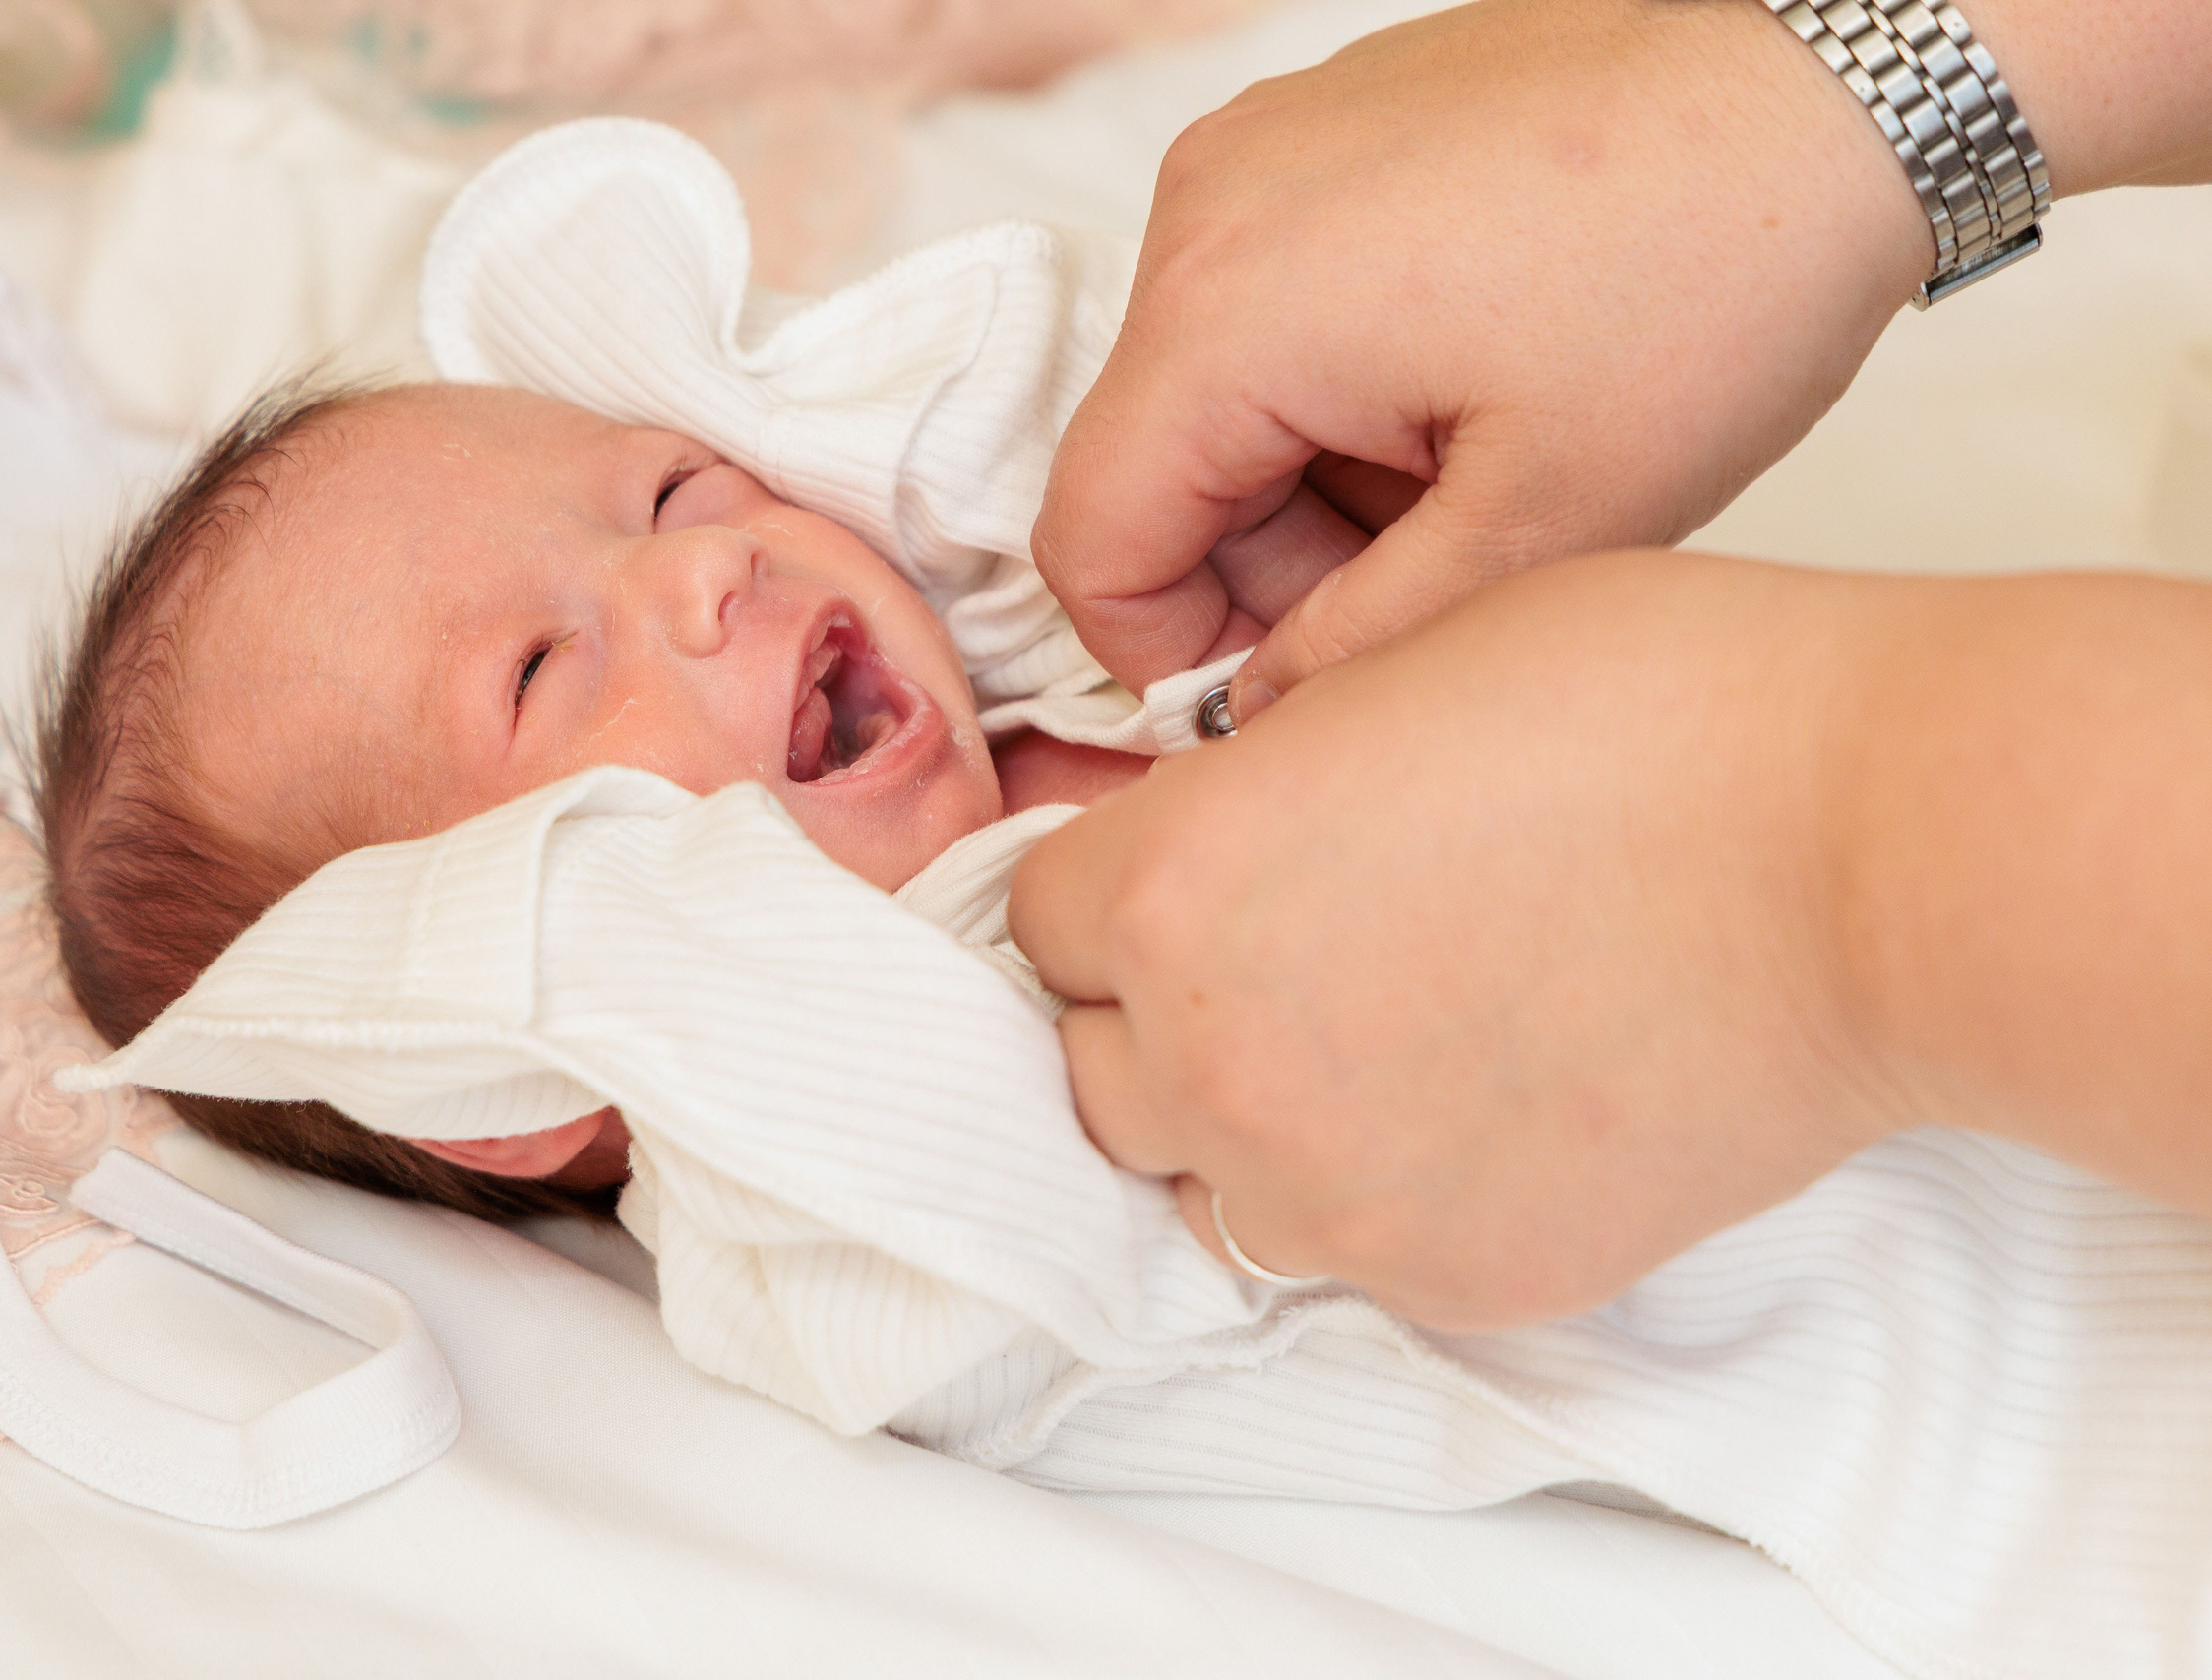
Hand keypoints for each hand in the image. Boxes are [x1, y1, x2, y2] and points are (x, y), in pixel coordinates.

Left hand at [1009, 551, 1899, 1327]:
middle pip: (1094, 1065)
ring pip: (1201, 1177)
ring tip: (1382, 1038)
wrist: (1864, 858)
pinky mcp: (1451, 1278)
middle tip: (1283, 954)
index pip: (1037, 921)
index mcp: (1175, 887)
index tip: (1190, 875)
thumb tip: (1217, 840)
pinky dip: (1377, 1188)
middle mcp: (1216, 1061)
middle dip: (1159, 1010)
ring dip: (1251, 1116)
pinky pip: (1344, 1246)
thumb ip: (1250, 785)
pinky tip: (1481, 1104)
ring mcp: (1331, 1192)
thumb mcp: (1390, 672)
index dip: (1116, 886)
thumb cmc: (1659, 713)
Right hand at [1033, 0, 1934, 708]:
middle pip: (1151, 466)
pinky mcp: (1315, 132)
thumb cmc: (1717, 273)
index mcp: (1228, 310)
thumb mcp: (1543, 529)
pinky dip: (1340, 386)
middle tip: (1426, 590)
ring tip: (1473, 479)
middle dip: (1266, 566)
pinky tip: (1471, 394)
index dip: (1166, 657)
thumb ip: (1359, 652)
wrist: (1837, 83)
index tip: (1281, 695)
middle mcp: (1206, 209)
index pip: (1092, 543)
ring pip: (1211, 393)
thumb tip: (1253, 711)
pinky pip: (1265, 306)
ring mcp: (1259, 153)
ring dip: (1312, 479)